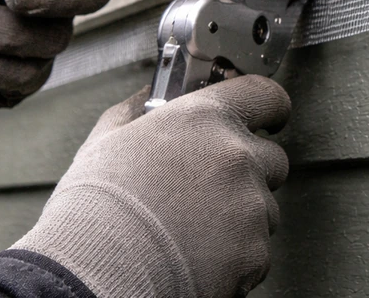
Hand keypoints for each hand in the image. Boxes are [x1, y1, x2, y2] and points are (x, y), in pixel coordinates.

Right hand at [14, 77, 290, 297]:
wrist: (96, 275)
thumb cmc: (95, 210)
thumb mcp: (106, 140)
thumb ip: (136, 109)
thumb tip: (148, 94)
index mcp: (204, 119)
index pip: (267, 95)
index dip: (270, 109)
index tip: (268, 120)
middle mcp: (235, 156)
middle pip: (273, 158)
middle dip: (253, 172)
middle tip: (213, 190)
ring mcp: (250, 204)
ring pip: (267, 207)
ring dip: (244, 216)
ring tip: (196, 230)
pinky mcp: (254, 251)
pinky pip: (258, 250)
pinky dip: (237, 256)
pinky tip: (199, 256)